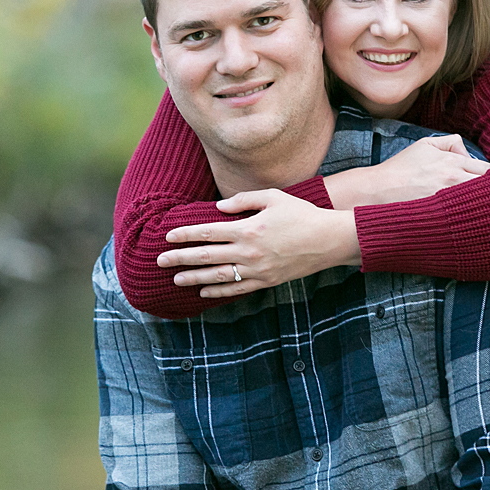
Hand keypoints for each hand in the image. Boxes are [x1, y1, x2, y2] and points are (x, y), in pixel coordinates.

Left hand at [157, 189, 360, 298]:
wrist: (329, 240)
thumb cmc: (301, 213)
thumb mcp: (273, 197)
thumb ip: (243, 200)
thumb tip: (217, 208)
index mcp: (248, 229)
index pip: (207, 232)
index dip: (185, 234)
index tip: (168, 236)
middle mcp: (249, 252)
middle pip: (206, 256)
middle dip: (180, 258)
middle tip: (159, 261)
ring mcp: (257, 270)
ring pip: (218, 276)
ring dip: (194, 278)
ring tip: (175, 279)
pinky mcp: (267, 281)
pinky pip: (237, 289)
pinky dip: (218, 292)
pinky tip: (202, 292)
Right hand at [323, 134, 489, 208]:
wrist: (377, 192)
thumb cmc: (400, 169)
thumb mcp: (423, 144)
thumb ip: (450, 142)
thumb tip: (467, 152)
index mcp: (452, 162)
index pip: (489, 170)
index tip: (489, 183)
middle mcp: (454, 181)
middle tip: (489, 198)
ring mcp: (448, 201)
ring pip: (482, 204)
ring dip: (484, 206)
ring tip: (481, 210)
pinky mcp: (442, 218)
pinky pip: (467, 219)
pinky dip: (472, 218)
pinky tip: (469, 220)